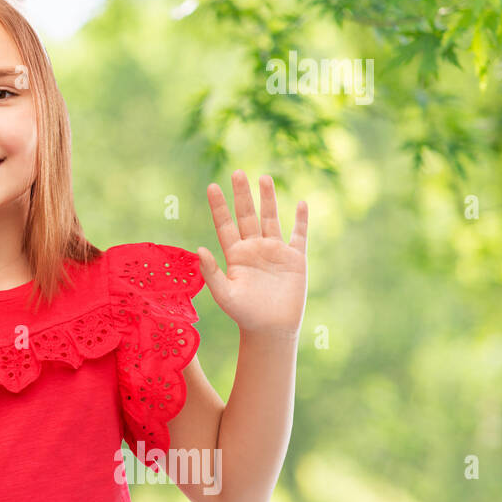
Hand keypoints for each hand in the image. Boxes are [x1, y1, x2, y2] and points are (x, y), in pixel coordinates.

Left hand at [197, 171, 307, 336]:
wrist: (271, 329)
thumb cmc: (244, 314)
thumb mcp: (224, 294)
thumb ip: (211, 272)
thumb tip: (200, 248)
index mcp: (235, 255)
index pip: (225, 224)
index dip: (219, 206)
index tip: (212, 186)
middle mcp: (253, 248)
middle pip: (247, 215)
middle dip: (242, 194)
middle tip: (237, 172)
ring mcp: (274, 252)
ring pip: (271, 219)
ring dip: (268, 199)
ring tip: (264, 178)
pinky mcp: (295, 259)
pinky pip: (298, 235)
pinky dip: (301, 220)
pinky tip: (300, 203)